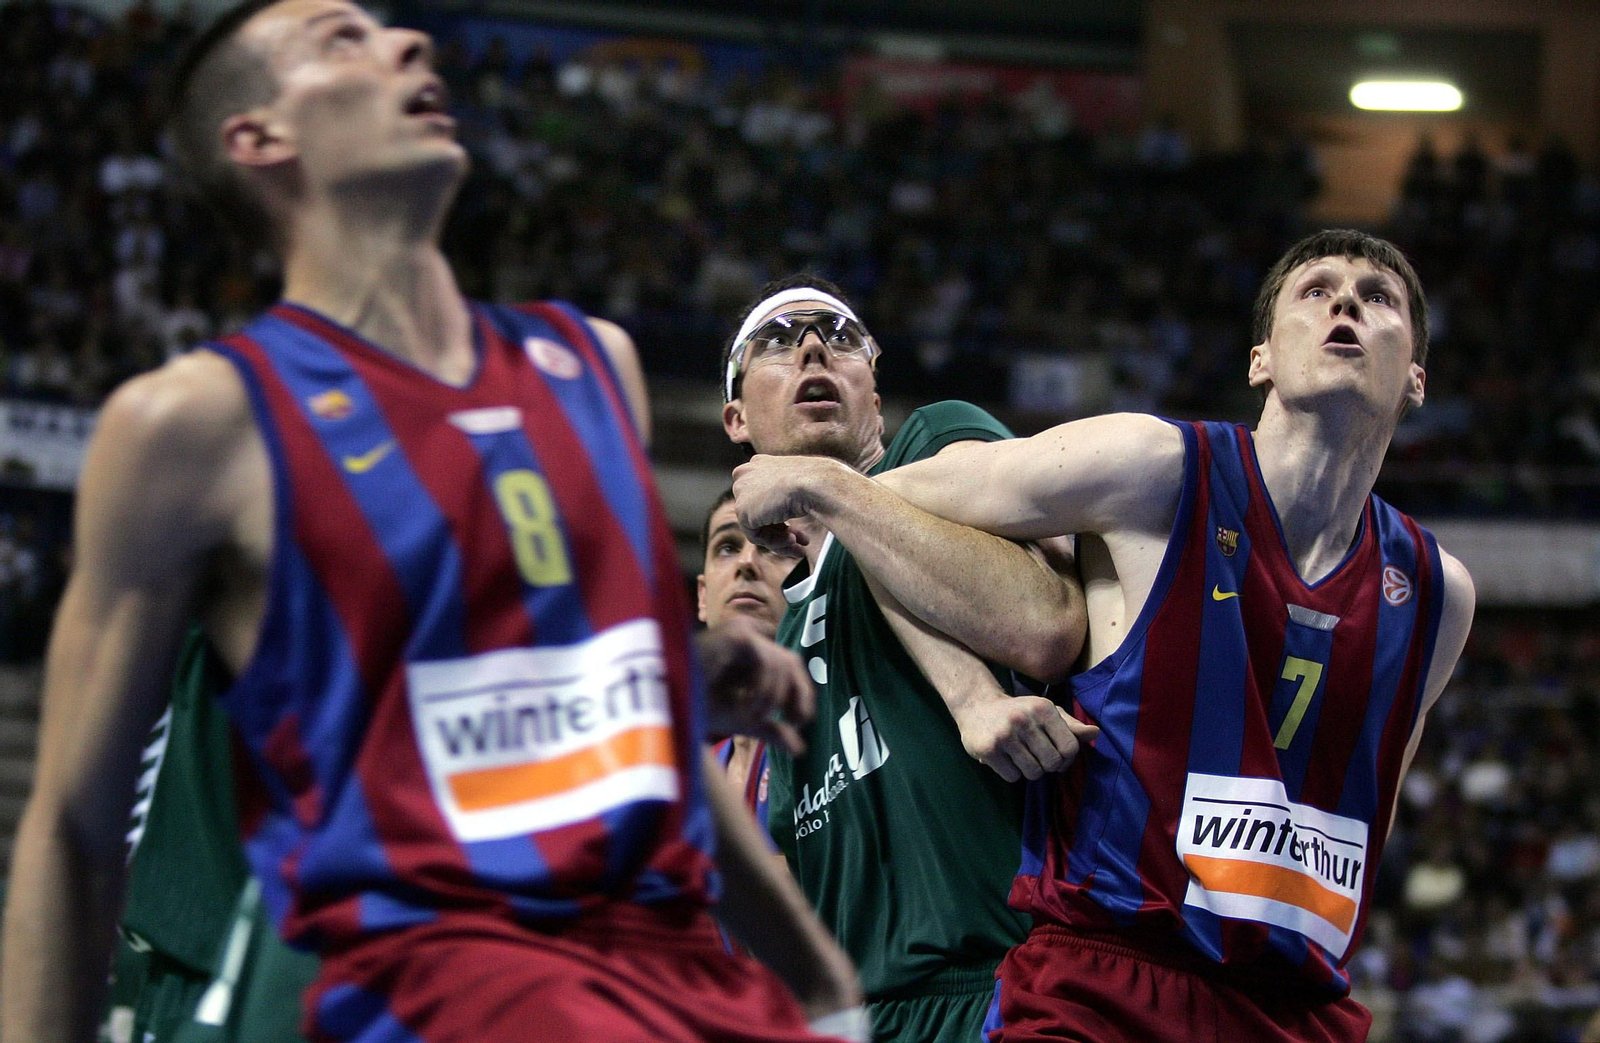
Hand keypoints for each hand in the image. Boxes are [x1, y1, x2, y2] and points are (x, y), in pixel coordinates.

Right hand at [698, 616, 814, 752]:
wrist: (664, 700)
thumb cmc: (695, 705)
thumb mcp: (741, 719)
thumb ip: (771, 729)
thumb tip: (800, 749)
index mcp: (749, 656)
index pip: (788, 667)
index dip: (800, 693)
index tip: (798, 723)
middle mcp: (748, 639)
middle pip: (791, 661)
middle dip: (798, 693)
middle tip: (793, 722)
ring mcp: (742, 633)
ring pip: (783, 662)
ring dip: (774, 697)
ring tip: (754, 717)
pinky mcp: (737, 635)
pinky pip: (767, 661)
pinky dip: (765, 688)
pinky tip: (747, 707)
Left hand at [731, 455, 847, 554]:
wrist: (815, 482)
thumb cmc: (814, 480)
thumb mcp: (798, 482)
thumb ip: (782, 495)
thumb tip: (779, 516)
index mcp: (758, 464)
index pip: (763, 497)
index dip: (780, 514)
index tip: (795, 526)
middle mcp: (745, 474)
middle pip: (759, 512)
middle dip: (780, 530)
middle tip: (798, 541)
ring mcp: (741, 492)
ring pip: (757, 526)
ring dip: (780, 540)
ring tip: (799, 547)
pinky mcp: (742, 510)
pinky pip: (756, 536)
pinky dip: (775, 543)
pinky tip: (793, 542)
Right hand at [951, 693, 1098, 782]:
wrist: (976, 705)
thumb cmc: (1018, 711)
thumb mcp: (1044, 712)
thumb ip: (1070, 725)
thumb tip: (1095, 733)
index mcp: (1043, 709)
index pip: (1070, 748)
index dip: (1066, 759)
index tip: (1057, 757)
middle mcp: (1024, 719)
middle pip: (1052, 763)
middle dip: (1047, 766)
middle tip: (1036, 757)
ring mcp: (1005, 735)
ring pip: (1033, 772)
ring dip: (1029, 770)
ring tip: (1020, 757)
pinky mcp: (988, 749)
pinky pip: (1012, 776)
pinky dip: (1011, 773)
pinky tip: (1005, 758)